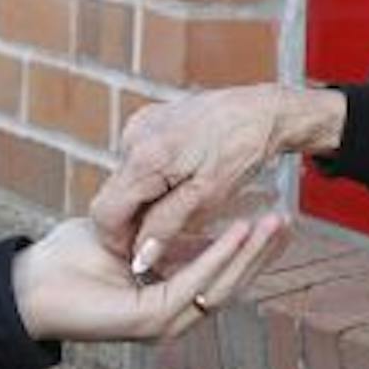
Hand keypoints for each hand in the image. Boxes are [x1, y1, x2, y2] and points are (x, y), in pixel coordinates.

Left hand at [10, 213, 288, 342]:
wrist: (30, 281)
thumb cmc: (71, 257)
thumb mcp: (133, 233)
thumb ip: (167, 231)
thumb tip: (200, 215)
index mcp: (170, 297)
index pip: (223, 273)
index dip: (252, 248)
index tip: (278, 219)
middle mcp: (173, 315)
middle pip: (232, 282)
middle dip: (262, 251)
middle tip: (290, 220)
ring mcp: (163, 323)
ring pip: (220, 285)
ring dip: (250, 253)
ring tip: (274, 223)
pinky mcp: (149, 321)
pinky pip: (194, 284)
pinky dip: (219, 256)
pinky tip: (239, 232)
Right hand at [89, 84, 344, 274]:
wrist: (263, 111)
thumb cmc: (242, 150)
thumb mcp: (207, 197)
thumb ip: (166, 226)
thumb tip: (140, 257)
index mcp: (144, 157)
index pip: (105, 212)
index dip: (118, 241)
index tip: (141, 256)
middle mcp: (133, 136)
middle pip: (113, 196)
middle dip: (133, 221)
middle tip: (166, 236)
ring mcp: (139, 125)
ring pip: (126, 181)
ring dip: (145, 200)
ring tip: (182, 205)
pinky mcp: (149, 120)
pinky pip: (138, 161)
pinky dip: (153, 179)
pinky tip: (183, 180)